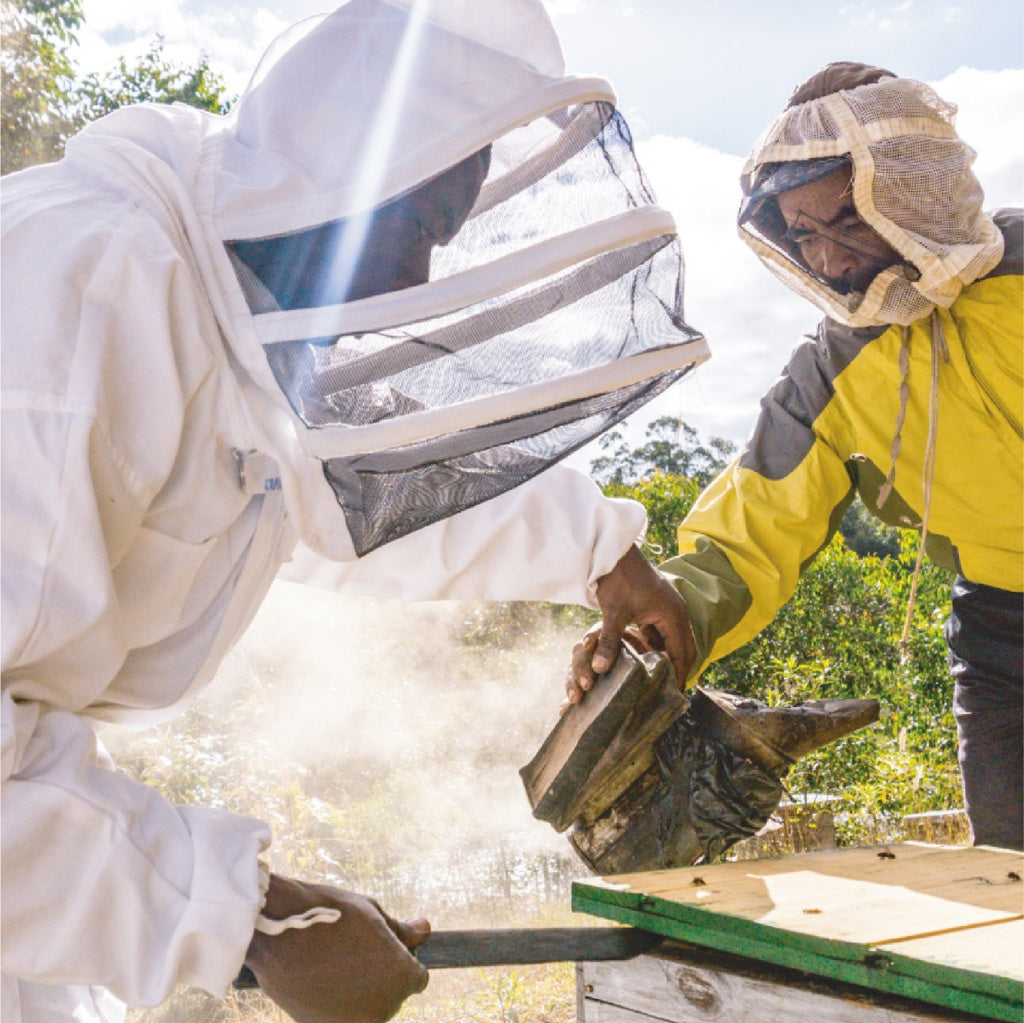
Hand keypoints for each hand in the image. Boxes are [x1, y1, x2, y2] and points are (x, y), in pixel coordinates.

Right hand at [244, 874, 429, 1022]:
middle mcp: (382, 1009)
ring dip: (357, 991)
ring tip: (333, 960)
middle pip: (391, 995)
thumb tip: (425, 931)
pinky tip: (319, 975)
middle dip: (381, 975)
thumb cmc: (332, 916)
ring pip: (365, 1008)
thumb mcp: (373, 914)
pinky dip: (334, 1000)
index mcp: (402, 977)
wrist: (279, 933)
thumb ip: (401, 931)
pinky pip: (339, 1015)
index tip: (382, 946)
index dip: (402, 959)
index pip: (417, 978)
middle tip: (353, 948)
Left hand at [566, 545, 694, 707]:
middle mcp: (676, 613)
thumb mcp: (614, 612)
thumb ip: (610, 642)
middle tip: (668, 694)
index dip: (679, 676)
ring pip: (672, 642)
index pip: (683, 654)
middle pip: (684, 650)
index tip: (674, 697)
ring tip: (657, 684)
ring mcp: (667, 610)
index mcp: (674, 615)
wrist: (612, 552)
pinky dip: (656, 648)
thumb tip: (600, 670)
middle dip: (678, 671)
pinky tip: (645, 663)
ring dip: (667, 659)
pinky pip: (661, 634)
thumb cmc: (618, 578)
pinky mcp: (656, 608)